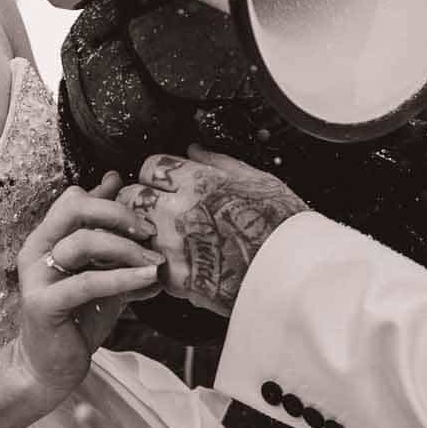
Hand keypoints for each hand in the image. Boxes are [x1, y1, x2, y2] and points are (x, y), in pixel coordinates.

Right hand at [13, 172, 172, 398]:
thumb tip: (126, 201)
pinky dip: (122, 278)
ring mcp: (37, 276)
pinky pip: (87, 282)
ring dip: (126, 249)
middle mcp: (37, 251)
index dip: (111, 201)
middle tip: (151, 231)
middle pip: (75, 208)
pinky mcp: (44, 304)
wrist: (52, 366)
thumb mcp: (99, 273)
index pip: (75, 199)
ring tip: (156, 263)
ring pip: (83, 243)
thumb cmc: (76, 318)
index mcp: (47, 238)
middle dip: (119, 215)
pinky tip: (147, 279)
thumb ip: (109, 241)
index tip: (144, 216)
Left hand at [134, 145, 308, 315]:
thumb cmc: (282, 224)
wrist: (294, 272)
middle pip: (132, 196)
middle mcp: (180, 209)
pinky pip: (149, 263)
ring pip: (135, 231)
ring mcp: (174, 244)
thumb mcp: (257, 180)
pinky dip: (156, 263)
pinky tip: (174, 263)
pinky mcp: (176, 277)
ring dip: (144, 232)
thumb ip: (218, 163)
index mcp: (199, 181)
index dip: (156, 174)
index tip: (163, 183)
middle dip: (139, 200)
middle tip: (155, 210)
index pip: (151, 166)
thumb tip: (194, 150)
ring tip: (164, 237)